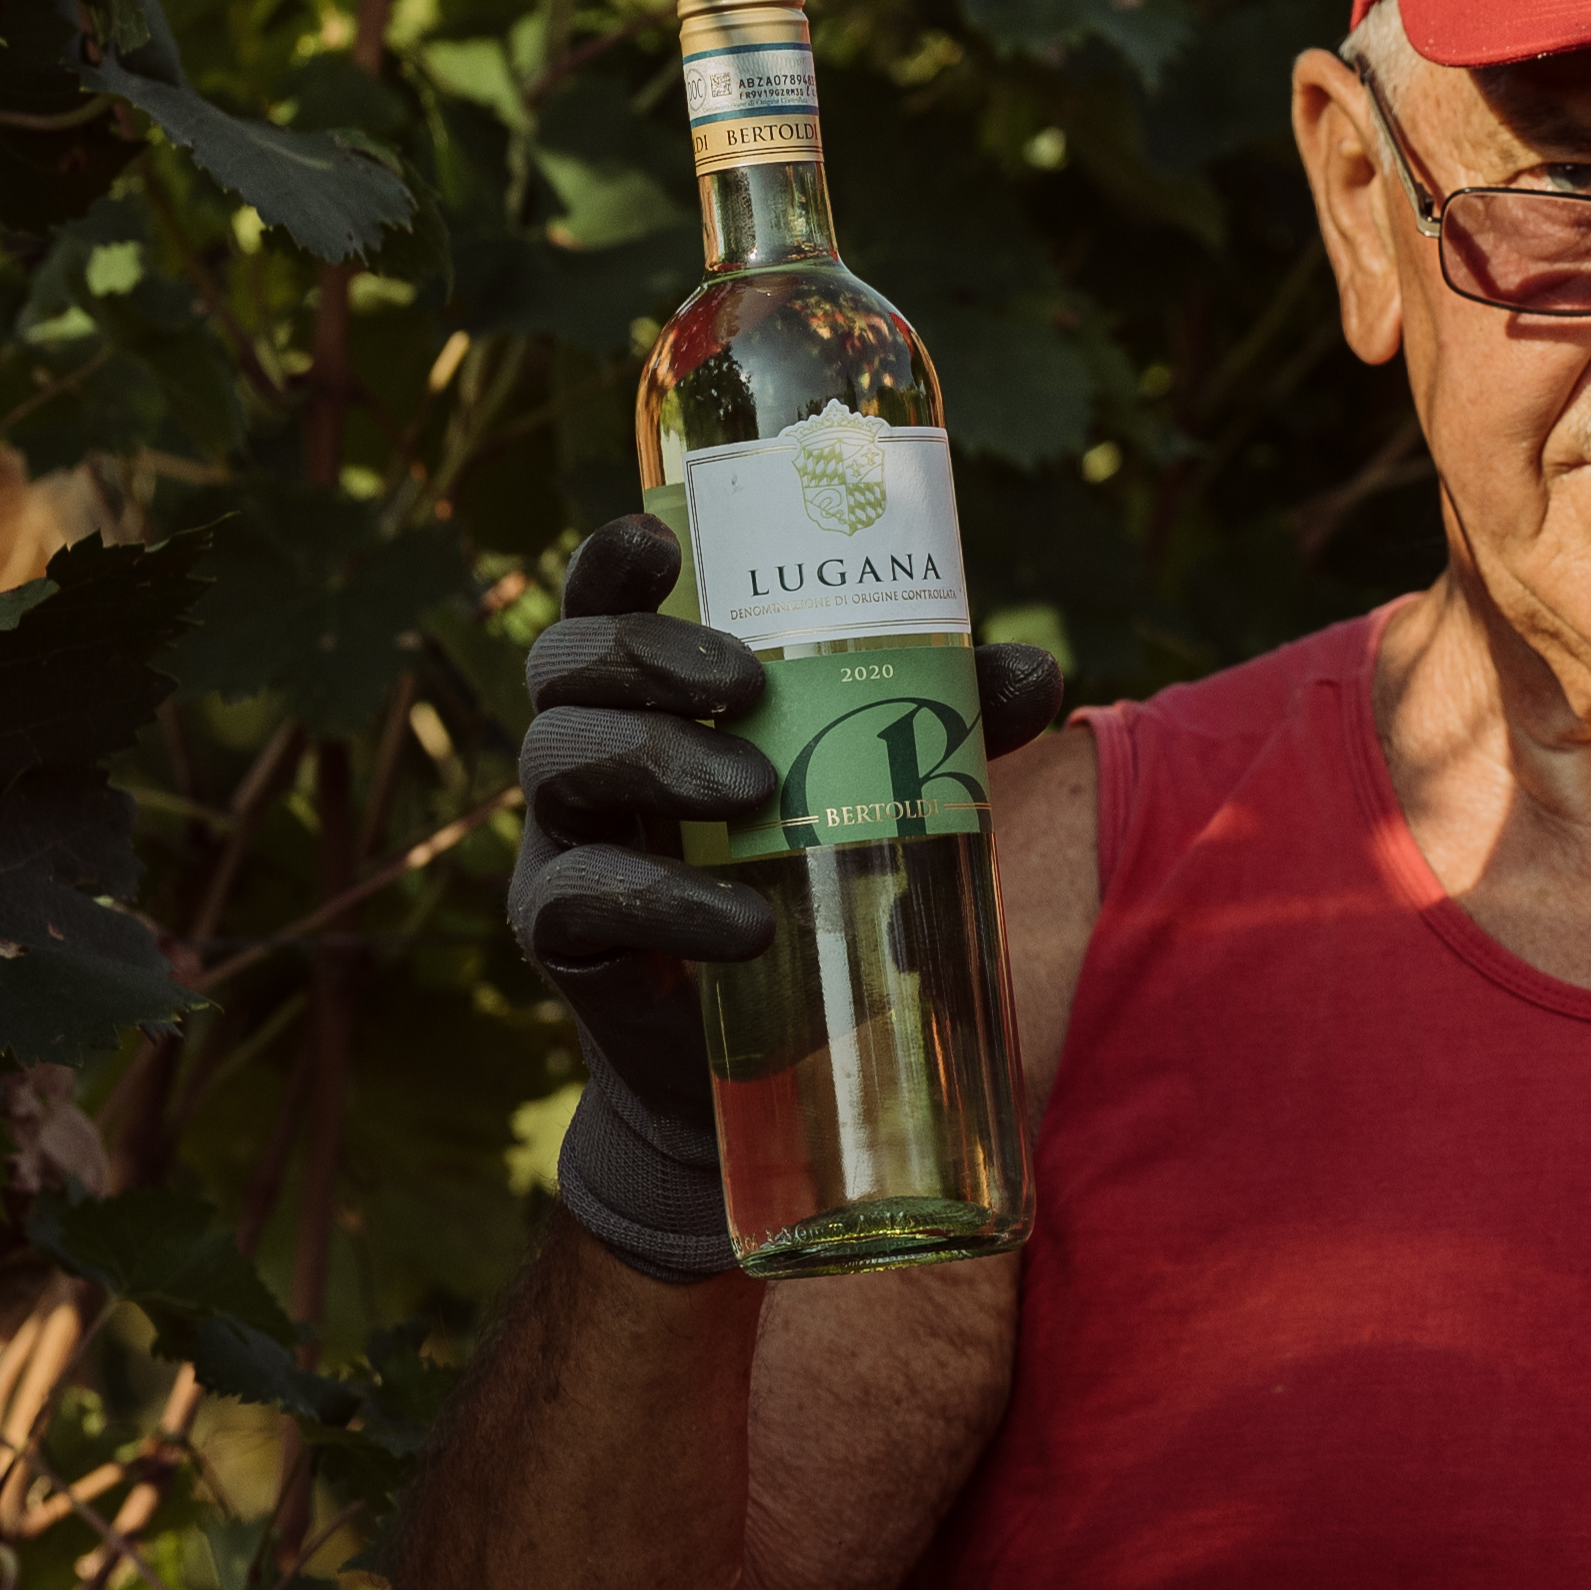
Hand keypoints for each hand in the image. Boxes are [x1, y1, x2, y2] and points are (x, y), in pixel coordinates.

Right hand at [511, 512, 1064, 1283]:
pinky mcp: (565, 937)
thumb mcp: (887, 794)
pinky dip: (666, 901)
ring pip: (559, 760)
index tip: (652, 540)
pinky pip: (581, 898)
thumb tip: (1031, 669)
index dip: (609, 567)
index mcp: (651, 703)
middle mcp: (591, 757)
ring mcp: (568, 842)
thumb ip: (946, 728)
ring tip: (756, 790)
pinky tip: (743, 922)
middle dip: (644, 655)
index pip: (603, 609)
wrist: (775, 1049)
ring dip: (658, 759)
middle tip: (747, 683)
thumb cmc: (821, 885)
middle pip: (564, 668)